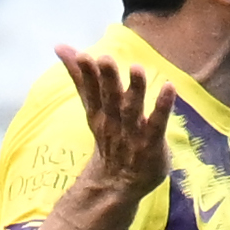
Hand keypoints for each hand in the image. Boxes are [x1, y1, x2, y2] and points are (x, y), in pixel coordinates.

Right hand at [50, 45, 170, 209]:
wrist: (117, 184)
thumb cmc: (109, 136)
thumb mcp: (92, 107)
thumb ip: (79, 77)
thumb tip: (59, 45)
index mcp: (98, 112)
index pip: (90, 91)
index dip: (86, 74)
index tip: (84, 55)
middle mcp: (113, 122)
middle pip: (109, 99)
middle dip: (107, 79)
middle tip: (105, 58)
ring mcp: (133, 134)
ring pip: (132, 109)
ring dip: (134, 89)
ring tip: (136, 68)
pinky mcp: (152, 143)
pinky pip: (158, 123)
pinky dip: (162, 107)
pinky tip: (169, 87)